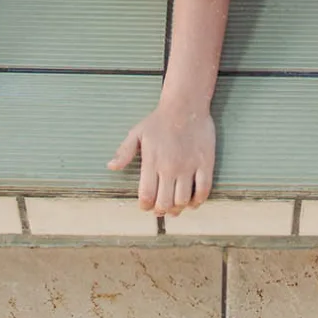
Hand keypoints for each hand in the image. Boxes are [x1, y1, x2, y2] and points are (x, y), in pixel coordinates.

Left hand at [110, 101, 216, 216]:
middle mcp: (170, 168)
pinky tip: (193, 201)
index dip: (145, 206)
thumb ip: (124, 152)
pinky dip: (198, 201)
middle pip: (165, 203)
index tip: (146, 206)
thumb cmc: (159, 120)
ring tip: (175, 207)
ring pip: (183, 200)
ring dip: (178, 209)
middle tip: (160, 209)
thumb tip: (111, 167)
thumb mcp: (137, 133)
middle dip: (160, 211)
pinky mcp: (205, 164)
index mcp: (152, 162)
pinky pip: (204, 190)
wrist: (186, 105)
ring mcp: (189, 167)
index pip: (147, 195)